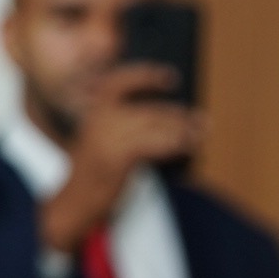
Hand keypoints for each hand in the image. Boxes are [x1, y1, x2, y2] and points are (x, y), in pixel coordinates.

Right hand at [38, 63, 201, 253]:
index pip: (120, 82)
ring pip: (155, 126)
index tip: (171, 76)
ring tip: (204, 131)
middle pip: (148, 110)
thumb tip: (167, 120)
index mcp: (93, 111)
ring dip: (184, 129)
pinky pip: (155, 144)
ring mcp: (107, 137)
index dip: (146, 76)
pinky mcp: (118, 157)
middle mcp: (99, 119)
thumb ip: (125, 127)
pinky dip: (177, 143)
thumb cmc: (93, 174)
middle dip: (179, 115)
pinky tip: (191, 145)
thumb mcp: (102, 142)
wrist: (75, 201)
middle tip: (203, 119)